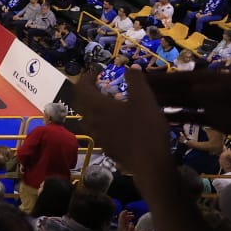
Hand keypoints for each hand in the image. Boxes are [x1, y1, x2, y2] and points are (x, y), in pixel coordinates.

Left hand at [72, 72, 175, 189]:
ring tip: (108, 102)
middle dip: (88, 91)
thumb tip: (131, 67)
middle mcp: (91, 120)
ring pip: (88, 117)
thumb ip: (136, 80)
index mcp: (97, 106)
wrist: (150, 163)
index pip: (82, 87)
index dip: (87, 77)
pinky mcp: (105, 147)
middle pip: (81, 102)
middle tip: (100, 85)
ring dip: (93, 107)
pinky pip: (97, 130)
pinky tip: (115, 122)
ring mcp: (97, 136)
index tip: (97, 71)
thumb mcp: (144, 99)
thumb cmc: (145, 128)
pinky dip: (101, 121)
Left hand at [115, 210, 140, 230]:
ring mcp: (121, 228)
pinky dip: (127, 221)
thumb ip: (131, 228)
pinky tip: (131, 222)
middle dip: (126, 215)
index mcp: (121, 226)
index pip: (121, 217)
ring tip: (133, 216)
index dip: (123, 213)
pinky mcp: (122, 230)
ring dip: (127, 217)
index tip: (127, 210)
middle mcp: (120, 227)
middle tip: (132, 214)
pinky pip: (124, 223)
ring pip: (123, 220)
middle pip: (122, 218)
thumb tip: (131, 223)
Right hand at [138, 70, 230, 144]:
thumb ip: (222, 92)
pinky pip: (195, 116)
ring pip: (186, 101)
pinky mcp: (220, 120)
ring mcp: (218, 105)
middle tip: (135, 91)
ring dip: (166, 102)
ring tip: (144, 105)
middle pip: (183, 88)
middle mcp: (217, 90)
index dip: (165, 79)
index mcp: (222, 81)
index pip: (188, 78)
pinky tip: (164, 119)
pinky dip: (179, 116)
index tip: (143, 80)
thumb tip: (194, 86)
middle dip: (161, 89)